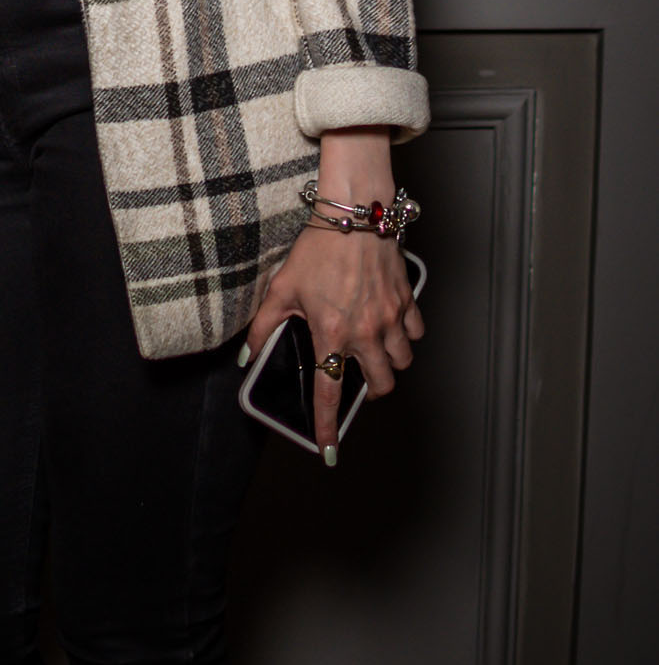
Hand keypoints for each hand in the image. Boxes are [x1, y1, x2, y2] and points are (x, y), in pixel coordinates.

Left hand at [246, 228, 423, 460]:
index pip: (329, 393)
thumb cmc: (318, 247)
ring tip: (375, 352)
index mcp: (332, 333)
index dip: (327, 426)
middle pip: (381, 385)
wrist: (355, 214)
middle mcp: (366, 332)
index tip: (328, 450)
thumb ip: (265, 326)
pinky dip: (407, 336)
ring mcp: (391, 318)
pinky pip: (416, 333)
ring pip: (403, 362)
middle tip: (358, 380)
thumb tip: (248, 356)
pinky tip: (392, 326)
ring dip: (390, 364)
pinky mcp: (406, 301)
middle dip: (370, 392)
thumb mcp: (282, 287)